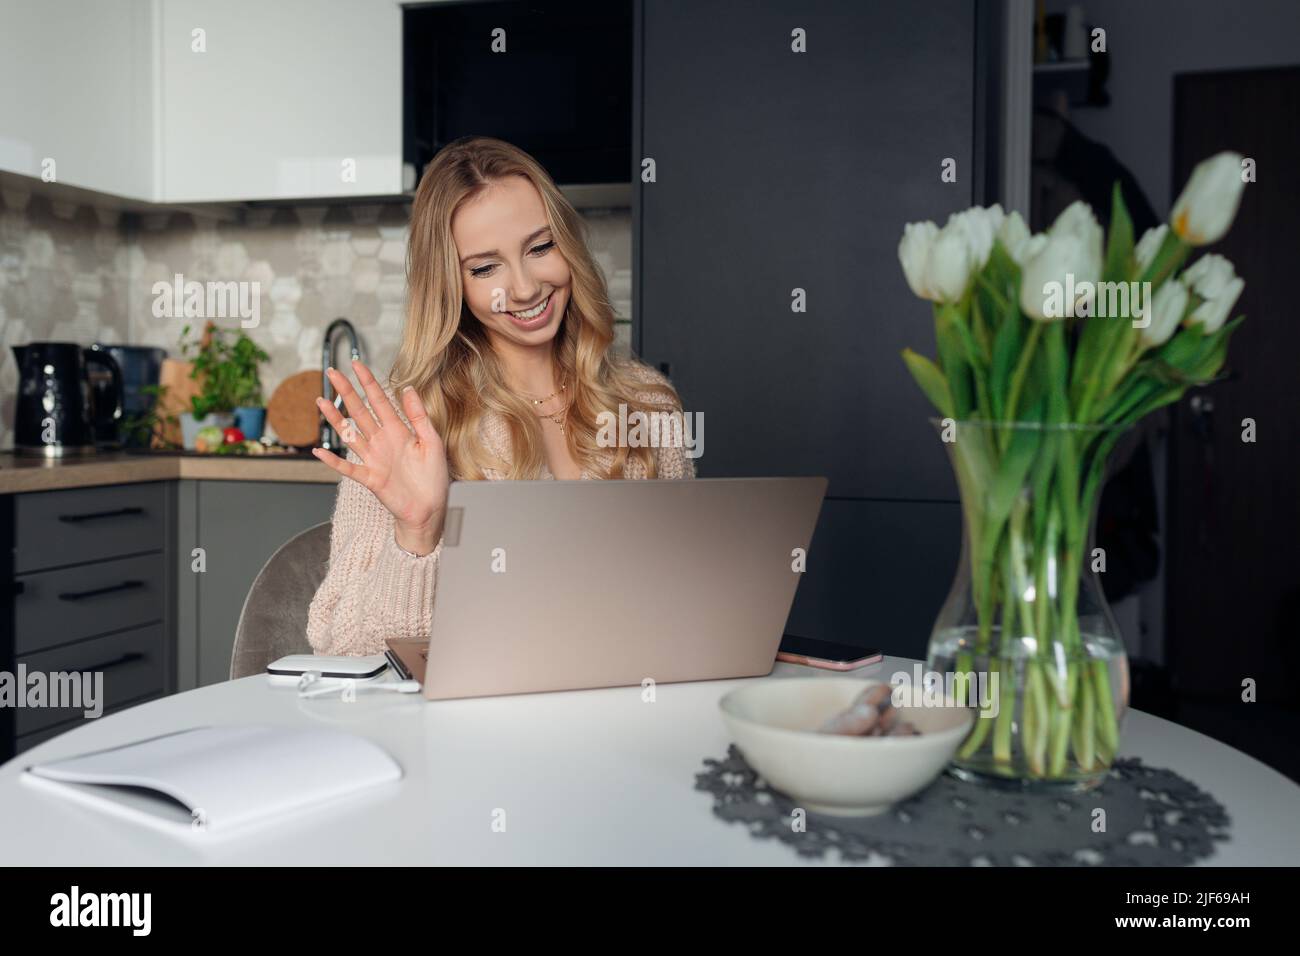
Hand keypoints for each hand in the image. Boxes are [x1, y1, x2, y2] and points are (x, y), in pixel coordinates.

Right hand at [312, 360, 449, 555]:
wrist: (431, 508)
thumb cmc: (434, 477)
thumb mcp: (432, 442)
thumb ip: (419, 416)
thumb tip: (408, 388)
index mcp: (399, 431)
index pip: (380, 401)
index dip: (368, 382)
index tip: (357, 364)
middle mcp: (383, 442)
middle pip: (360, 412)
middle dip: (347, 392)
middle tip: (332, 372)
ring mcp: (374, 459)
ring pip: (350, 435)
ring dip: (335, 419)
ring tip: (321, 401)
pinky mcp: (370, 478)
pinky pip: (348, 468)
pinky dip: (333, 461)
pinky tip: (319, 451)